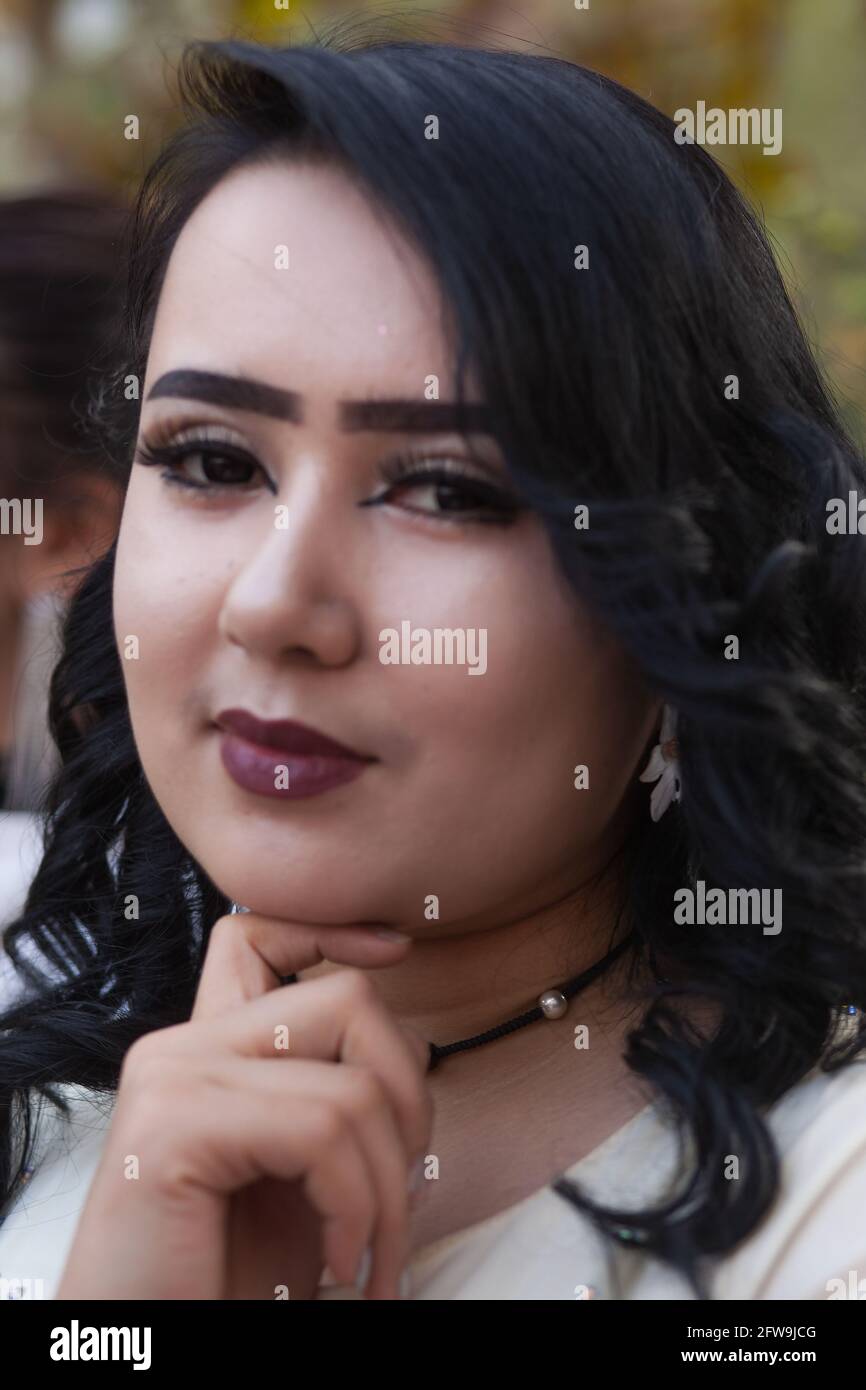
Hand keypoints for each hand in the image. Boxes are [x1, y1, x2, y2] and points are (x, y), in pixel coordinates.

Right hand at [56, 913, 431, 1299]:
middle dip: (409, 1100)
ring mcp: (173, 1078)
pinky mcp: (174, 1125)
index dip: (332, 929)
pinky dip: (357, 1208)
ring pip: (353, 1085)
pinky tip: (337, 1264)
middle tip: (404, 1195)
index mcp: (208, 1052)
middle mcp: (181, 1048)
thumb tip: (417, 1056)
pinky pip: (322, 1133)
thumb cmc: (229, 1282)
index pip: (256, 934)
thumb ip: (334, 1107)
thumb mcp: (301, 1180)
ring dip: (391, 1190)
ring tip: (372, 1258)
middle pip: (346, 1000)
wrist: (158, 1355)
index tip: (397, 948)